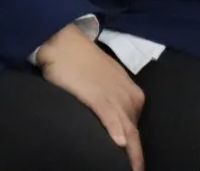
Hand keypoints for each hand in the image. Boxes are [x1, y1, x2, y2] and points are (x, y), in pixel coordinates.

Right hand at [36, 24, 144, 170]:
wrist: (63, 41)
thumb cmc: (80, 61)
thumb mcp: (103, 81)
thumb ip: (111, 99)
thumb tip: (111, 119)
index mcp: (132, 94)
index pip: (136, 127)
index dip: (135, 148)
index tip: (134, 163)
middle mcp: (128, 97)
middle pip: (135, 134)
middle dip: (136, 156)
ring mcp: (113, 97)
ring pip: (126, 131)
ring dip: (131, 154)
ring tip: (133, 170)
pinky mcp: (96, 96)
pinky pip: (109, 117)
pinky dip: (114, 129)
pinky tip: (119, 143)